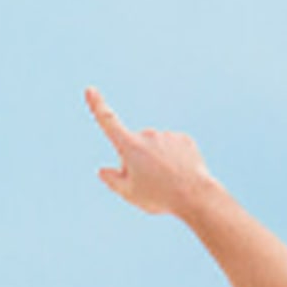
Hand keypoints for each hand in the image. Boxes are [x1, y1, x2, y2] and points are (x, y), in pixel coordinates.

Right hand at [86, 87, 216, 220]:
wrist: (195, 196)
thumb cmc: (159, 197)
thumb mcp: (129, 194)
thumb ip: (112, 180)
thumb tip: (103, 171)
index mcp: (130, 146)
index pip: (108, 122)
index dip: (97, 106)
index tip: (90, 90)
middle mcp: (147, 135)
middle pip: (135, 146)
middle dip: (138, 160)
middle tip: (150, 183)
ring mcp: (167, 135)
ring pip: (156, 147)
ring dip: (157, 160)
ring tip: (168, 181)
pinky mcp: (184, 139)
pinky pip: (173, 148)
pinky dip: (174, 159)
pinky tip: (180, 173)